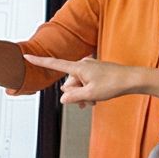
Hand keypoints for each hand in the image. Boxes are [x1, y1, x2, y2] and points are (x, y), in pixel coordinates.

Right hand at [22, 52, 145, 104]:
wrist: (132, 79)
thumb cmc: (114, 84)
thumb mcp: (91, 94)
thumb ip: (73, 97)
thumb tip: (63, 99)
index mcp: (78, 67)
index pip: (54, 63)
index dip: (39, 61)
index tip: (26, 56)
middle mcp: (82, 65)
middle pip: (67, 83)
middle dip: (74, 94)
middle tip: (87, 101)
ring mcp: (89, 68)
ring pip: (77, 85)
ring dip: (82, 95)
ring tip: (94, 102)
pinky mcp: (95, 72)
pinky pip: (84, 83)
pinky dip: (88, 92)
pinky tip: (96, 98)